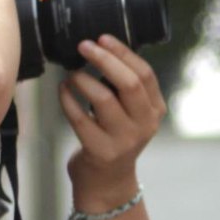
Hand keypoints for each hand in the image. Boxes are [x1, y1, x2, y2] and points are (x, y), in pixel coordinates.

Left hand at [61, 36, 163, 206]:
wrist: (107, 181)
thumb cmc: (115, 138)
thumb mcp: (132, 114)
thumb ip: (126, 88)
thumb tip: (103, 48)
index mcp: (155, 111)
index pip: (145, 74)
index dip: (123, 53)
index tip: (102, 38)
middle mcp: (144, 125)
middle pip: (128, 83)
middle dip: (104, 59)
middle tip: (83, 46)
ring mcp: (124, 140)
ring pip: (102, 98)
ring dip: (82, 79)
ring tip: (72, 75)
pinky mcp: (100, 150)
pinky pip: (79, 116)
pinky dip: (67, 99)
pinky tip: (63, 90)